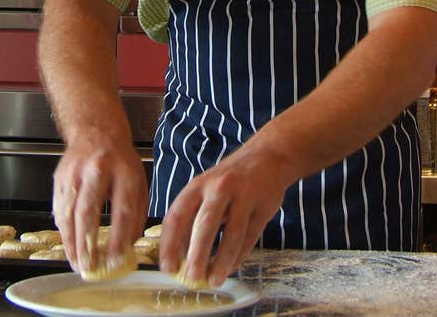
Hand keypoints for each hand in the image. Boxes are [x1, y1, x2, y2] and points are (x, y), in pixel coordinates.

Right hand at [52, 136, 147, 278]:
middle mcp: (99, 170)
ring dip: (70, 241)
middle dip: (86, 243)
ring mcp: (75, 172)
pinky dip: (62, 229)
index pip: (122, 210)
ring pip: (68, 211)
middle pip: (88, 211)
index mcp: (125, 171)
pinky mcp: (60, 176)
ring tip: (76, 262)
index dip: (118, 238)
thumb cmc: (120, 161)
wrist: (96, 130)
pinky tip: (68, 244)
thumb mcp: (138, 182)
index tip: (115, 260)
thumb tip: (128, 247)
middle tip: (88, 266)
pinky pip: (58, 207)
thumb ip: (136, 213)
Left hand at [158, 145, 287, 287]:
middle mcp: (219, 188)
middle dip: (197, 255)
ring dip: (222, 261)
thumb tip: (179, 255)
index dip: (170, 244)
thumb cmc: (230, 179)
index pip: (177, 216)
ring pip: (232, 234)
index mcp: (198, 185)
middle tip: (191, 277)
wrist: (268, 156)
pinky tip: (231, 268)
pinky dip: (239, 256)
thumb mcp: (205, 189)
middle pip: (205, 225)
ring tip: (214, 280)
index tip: (167, 267)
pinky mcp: (264, 206)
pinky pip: (250, 237)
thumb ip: (192, 216)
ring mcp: (244, 196)